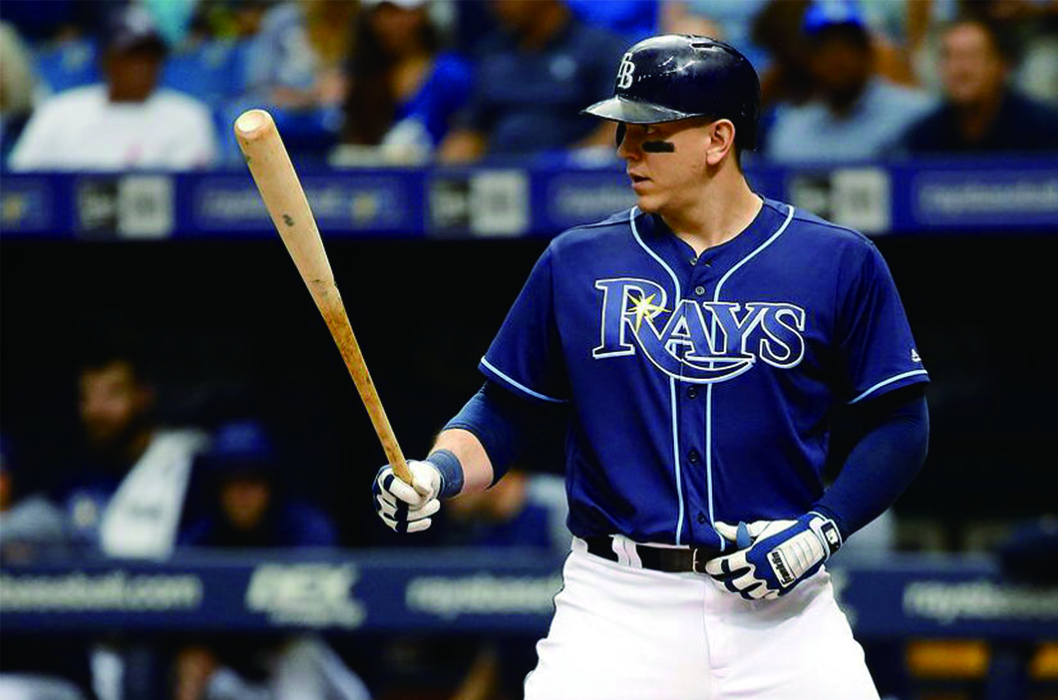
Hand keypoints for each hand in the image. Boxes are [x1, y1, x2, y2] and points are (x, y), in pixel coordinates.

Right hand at [372, 460, 441, 532]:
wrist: (422, 485)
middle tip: (437, 502)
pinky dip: (416, 525)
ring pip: (401, 517)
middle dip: (420, 504)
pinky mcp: (389, 520)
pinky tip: (428, 521)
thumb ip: (424, 479)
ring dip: (422, 513)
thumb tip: (423, 490)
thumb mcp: (424, 473)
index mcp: (384, 476)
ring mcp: (383, 508)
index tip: (427, 493)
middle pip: (397, 504)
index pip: (390, 487)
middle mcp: (379, 493)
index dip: (408, 493)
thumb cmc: (421, 476)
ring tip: (436, 505)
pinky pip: (401, 527)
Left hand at [704, 512, 841, 599]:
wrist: (812, 542)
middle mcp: (760, 573)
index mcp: (752, 556)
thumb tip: (718, 527)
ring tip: (732, 582)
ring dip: (736, 589)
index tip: (708, 566)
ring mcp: (771, 583)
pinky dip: (754, 592)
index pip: (725, 566)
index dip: (714, 567)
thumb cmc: (786, 532)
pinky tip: (751, 585)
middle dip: (720, 582)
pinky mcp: (781, 589)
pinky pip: (762, 596)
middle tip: (716, 578)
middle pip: (732, 585)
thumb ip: (737, 532)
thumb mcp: (760, 528)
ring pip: (746, 593)